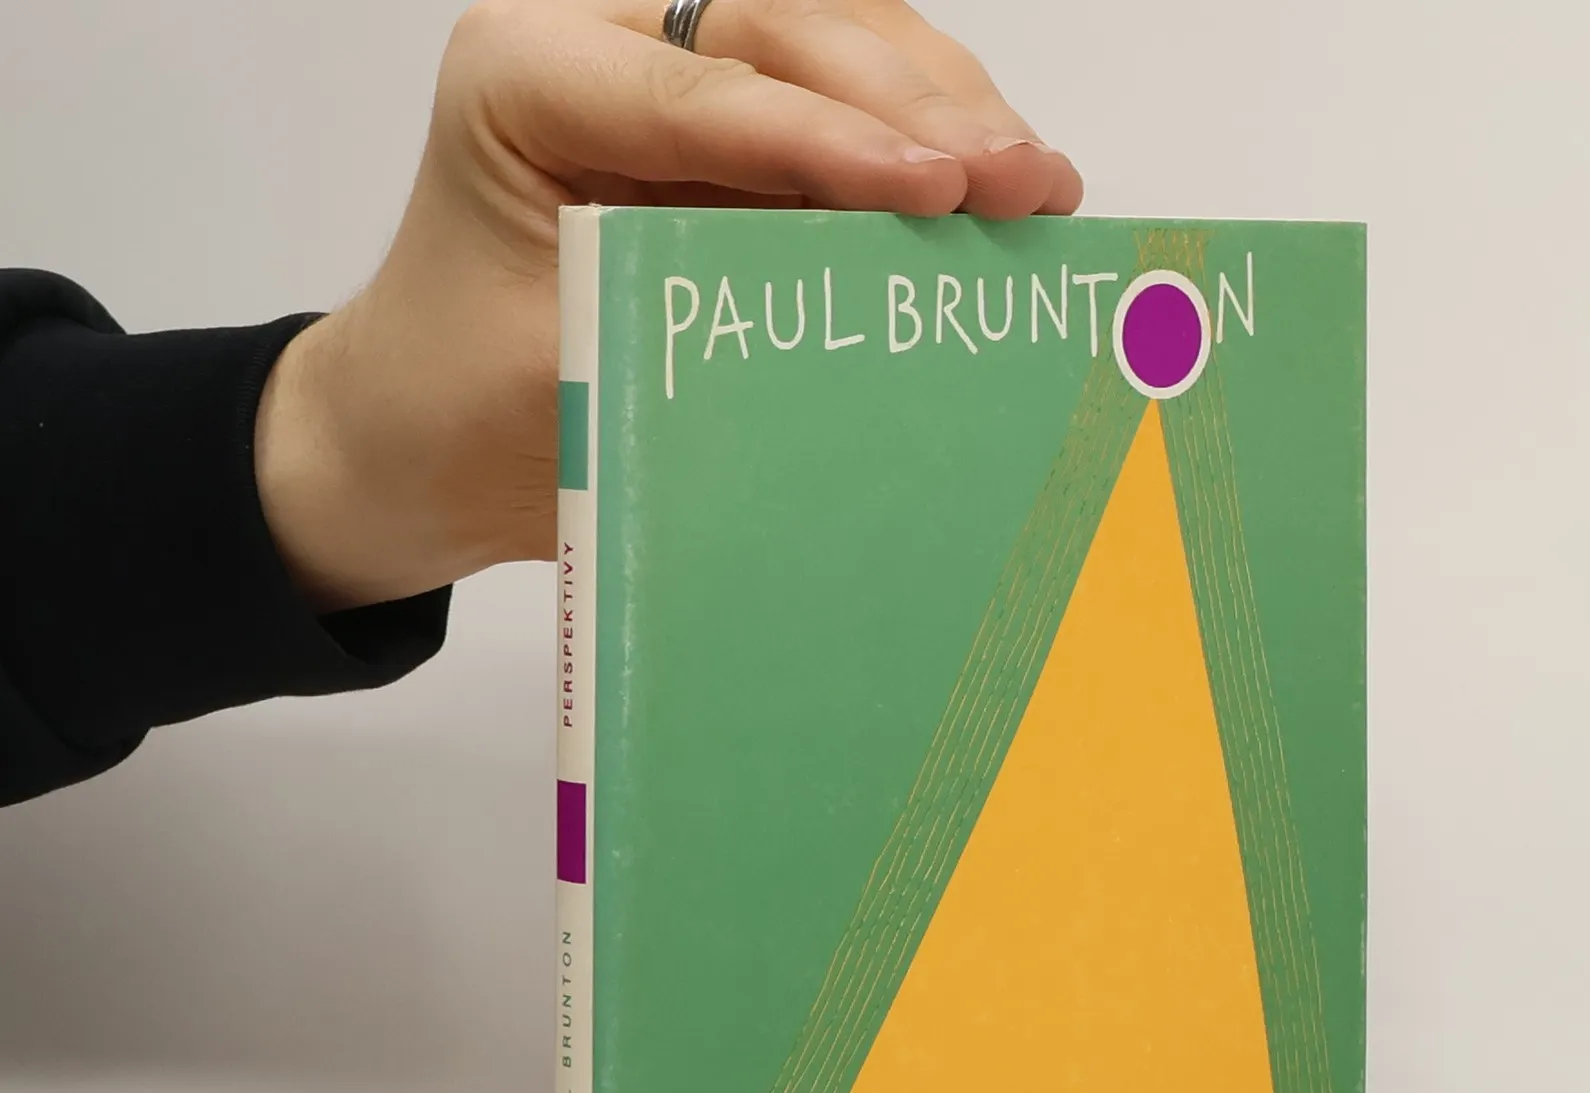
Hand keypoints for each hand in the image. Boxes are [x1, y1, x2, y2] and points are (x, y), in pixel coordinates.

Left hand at [256, 0, 1082, 613]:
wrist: (430, 434)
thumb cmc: (472, 409)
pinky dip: (929, 139)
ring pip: (836, 43)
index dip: (831, 137)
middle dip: (917, 104)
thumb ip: (705, 324)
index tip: (938, 187)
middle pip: (789, 30)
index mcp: (525, 73)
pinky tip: (1001, 186)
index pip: (703, 88)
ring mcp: (673, 68)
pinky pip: (844, 104)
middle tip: (1019, 180)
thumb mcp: (574, 377)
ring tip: (1038, 183)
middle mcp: (601, 39)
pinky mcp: (729, 124)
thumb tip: (878, 314)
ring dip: (947, 107)